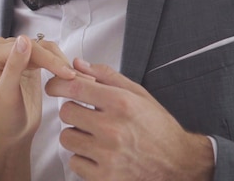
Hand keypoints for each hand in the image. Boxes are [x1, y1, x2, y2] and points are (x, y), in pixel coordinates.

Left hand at [0, 35, 74, 141]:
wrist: (10, 134)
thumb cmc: (3, 118)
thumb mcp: (7, 93)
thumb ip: (14, 66)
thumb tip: (24, 39)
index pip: (26, 48)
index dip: (48, 59)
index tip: (67, 74)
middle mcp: (2, 50)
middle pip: (38, 46)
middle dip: (58, 61)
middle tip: (77, 77)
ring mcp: (17, 55)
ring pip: (46, 49)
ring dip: (62, 63)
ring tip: (80, 78)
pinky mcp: (30, 62)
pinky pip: (49, 56)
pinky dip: (61, 65)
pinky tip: (72, 76)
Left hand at [45, 59, 214, 180]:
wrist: (179, 164)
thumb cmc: (159, 129)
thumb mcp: (139, 95)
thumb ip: (106, 76)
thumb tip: (78, 64)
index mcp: (121, 104)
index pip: (75, 87)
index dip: (58, 84)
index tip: (54, 86)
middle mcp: (113, 129)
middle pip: (66, 112)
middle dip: (73, 111)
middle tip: (87, 116)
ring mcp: (108, 155)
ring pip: (67, 138)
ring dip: (77, 136)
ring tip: (95, 136)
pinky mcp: (105, 177)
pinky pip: (75, 162)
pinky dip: (83, 159)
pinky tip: (99, 154)